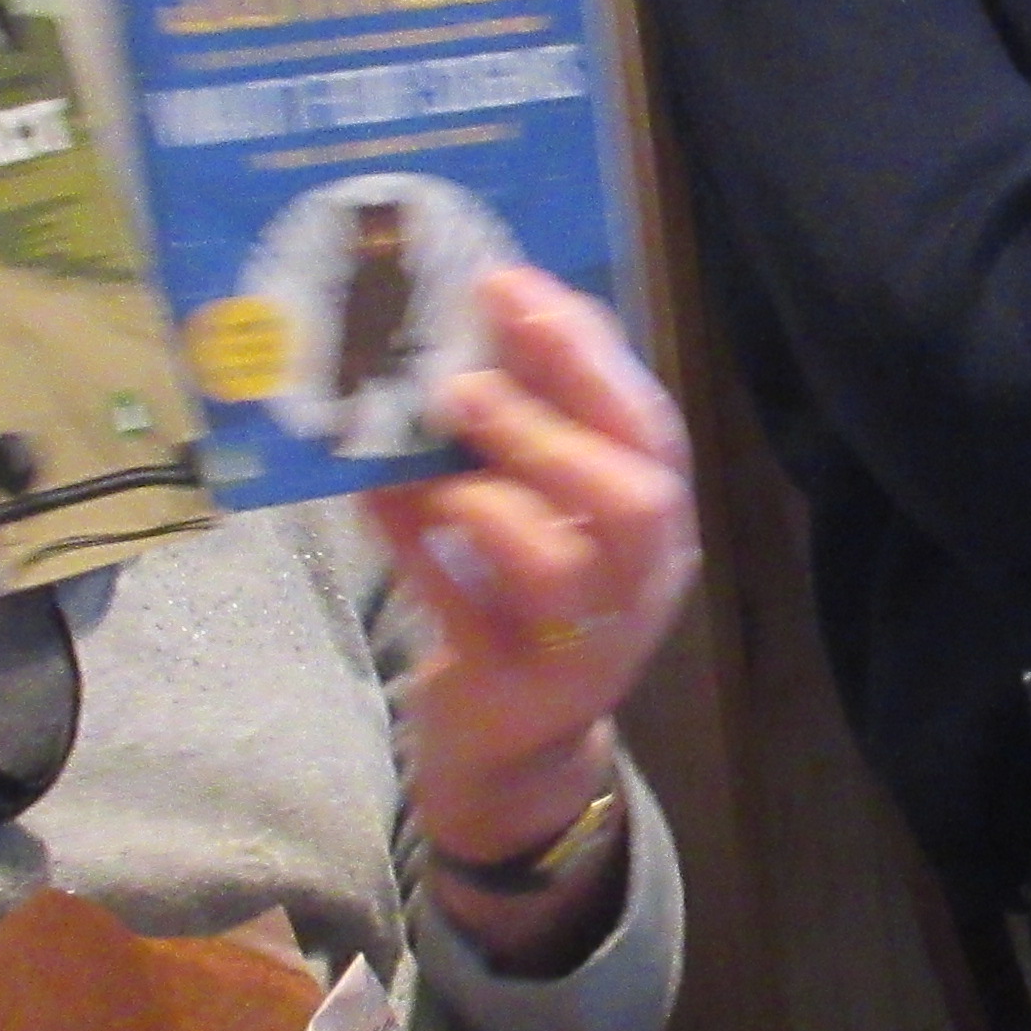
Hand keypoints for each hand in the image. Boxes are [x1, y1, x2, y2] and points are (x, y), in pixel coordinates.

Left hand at [369, 268, 699, 878]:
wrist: (514, 745)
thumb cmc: (526, 602)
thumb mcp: (546, 511)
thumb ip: (533, 429)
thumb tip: (479, 314)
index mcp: (654, 525)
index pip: (650, 429)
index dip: (586, 353)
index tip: (511, 284)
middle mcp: (638, 584)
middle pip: (634, 498)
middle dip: (552, 423)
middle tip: (467, 379)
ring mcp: (583, 645)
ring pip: (564, 565)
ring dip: (494, 492)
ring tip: (434, 439)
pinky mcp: (514, 689)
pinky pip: (465, 615)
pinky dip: (419, 551)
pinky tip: (376, 495)